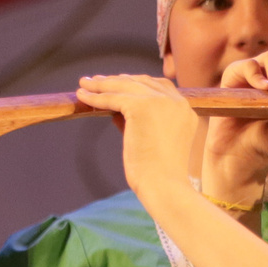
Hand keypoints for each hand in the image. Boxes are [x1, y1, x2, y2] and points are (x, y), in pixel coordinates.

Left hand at [77, 74, 202, 201]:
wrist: (167, 187)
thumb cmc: (161, 176)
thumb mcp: (154, 143)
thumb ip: (137, 124)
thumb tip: (115, 112)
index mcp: (185, 110)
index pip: (159, 87)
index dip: (136, 83)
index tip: (118, 82)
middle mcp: (176, 102)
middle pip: (141, 82)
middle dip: (117, 80)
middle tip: (96, 81)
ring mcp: (160, 102)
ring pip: (125, 85)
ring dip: (102, 84)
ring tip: (84, 84)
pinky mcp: (143, 107)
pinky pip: (113, 97)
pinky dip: (95, 96)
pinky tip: (82, 95)